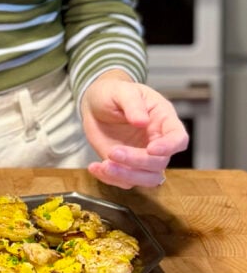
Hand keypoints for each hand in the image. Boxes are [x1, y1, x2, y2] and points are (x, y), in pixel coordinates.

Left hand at [81, 70, 189, 188]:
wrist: (95, 104)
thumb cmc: (114, 93)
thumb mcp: (122, 91)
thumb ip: (132, 103)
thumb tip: (142, 121)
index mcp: (163, 119)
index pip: (178, 138)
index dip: (169, 147)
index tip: (151, 149)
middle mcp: (157, 141)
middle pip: (159, 162)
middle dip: (137, 161)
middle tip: (113, 152)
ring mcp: (143, 156)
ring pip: (147, 178)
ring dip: (127, 176)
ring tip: (104, 166)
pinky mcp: (127, 166)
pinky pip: (126, 181)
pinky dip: (111, 179)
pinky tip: (96, 167)